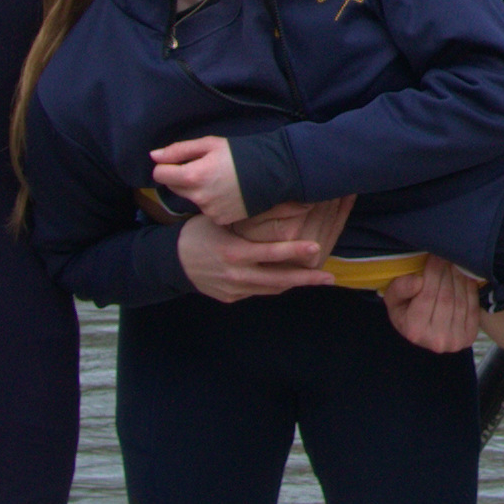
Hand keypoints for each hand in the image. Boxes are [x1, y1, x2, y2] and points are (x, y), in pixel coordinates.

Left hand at [145, 135, 250, 222]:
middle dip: (182, 177)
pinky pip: (206, 209)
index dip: (167, 166)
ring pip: (191, 198)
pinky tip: (227, 192)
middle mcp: (198, 197)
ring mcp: (209, 211)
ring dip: (198, 189)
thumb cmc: (241, 154)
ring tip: (220, 179)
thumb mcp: (210, 144)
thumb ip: (179, 150)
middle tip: (204, 167)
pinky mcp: (219, 219)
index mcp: (193, 176)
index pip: (160, 175)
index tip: (180, 161)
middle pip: (174, 187)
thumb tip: (154, 156)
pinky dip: (212, 201)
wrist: (273, 172)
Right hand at [178, 201, 353, 299]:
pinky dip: (276, 286)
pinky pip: (259, 292)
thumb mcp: (223, 221)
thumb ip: (253, 216)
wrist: (174, 261)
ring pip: (272, 289)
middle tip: (329, 276)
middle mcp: (236, 275)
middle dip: (306, 279)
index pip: (270, 254)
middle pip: (278, 280)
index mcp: (234, 253)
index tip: (316, 248)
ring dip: (295, 284)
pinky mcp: (232, 298)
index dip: (294, 251)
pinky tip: (292, 279)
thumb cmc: (201, 232)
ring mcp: (234, 290)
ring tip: (319, 278)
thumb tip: (285, 204)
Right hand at [383, 256, 485, 356]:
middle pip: (446, 298)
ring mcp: (455, 340)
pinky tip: (465, 275)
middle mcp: (436, 340)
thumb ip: (400, 289)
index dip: (433, 273)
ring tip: (455, 262)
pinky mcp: (469, 337)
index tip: (435, 255)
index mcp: (415, 331)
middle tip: (447, 255)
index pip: (427, 296)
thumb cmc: (405, 312)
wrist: (423, 332)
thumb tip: (418, 281)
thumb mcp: (393, 300)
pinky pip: (472, 307)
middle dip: (447, 273)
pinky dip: (470, 288)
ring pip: (460, 301)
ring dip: (460, 278)